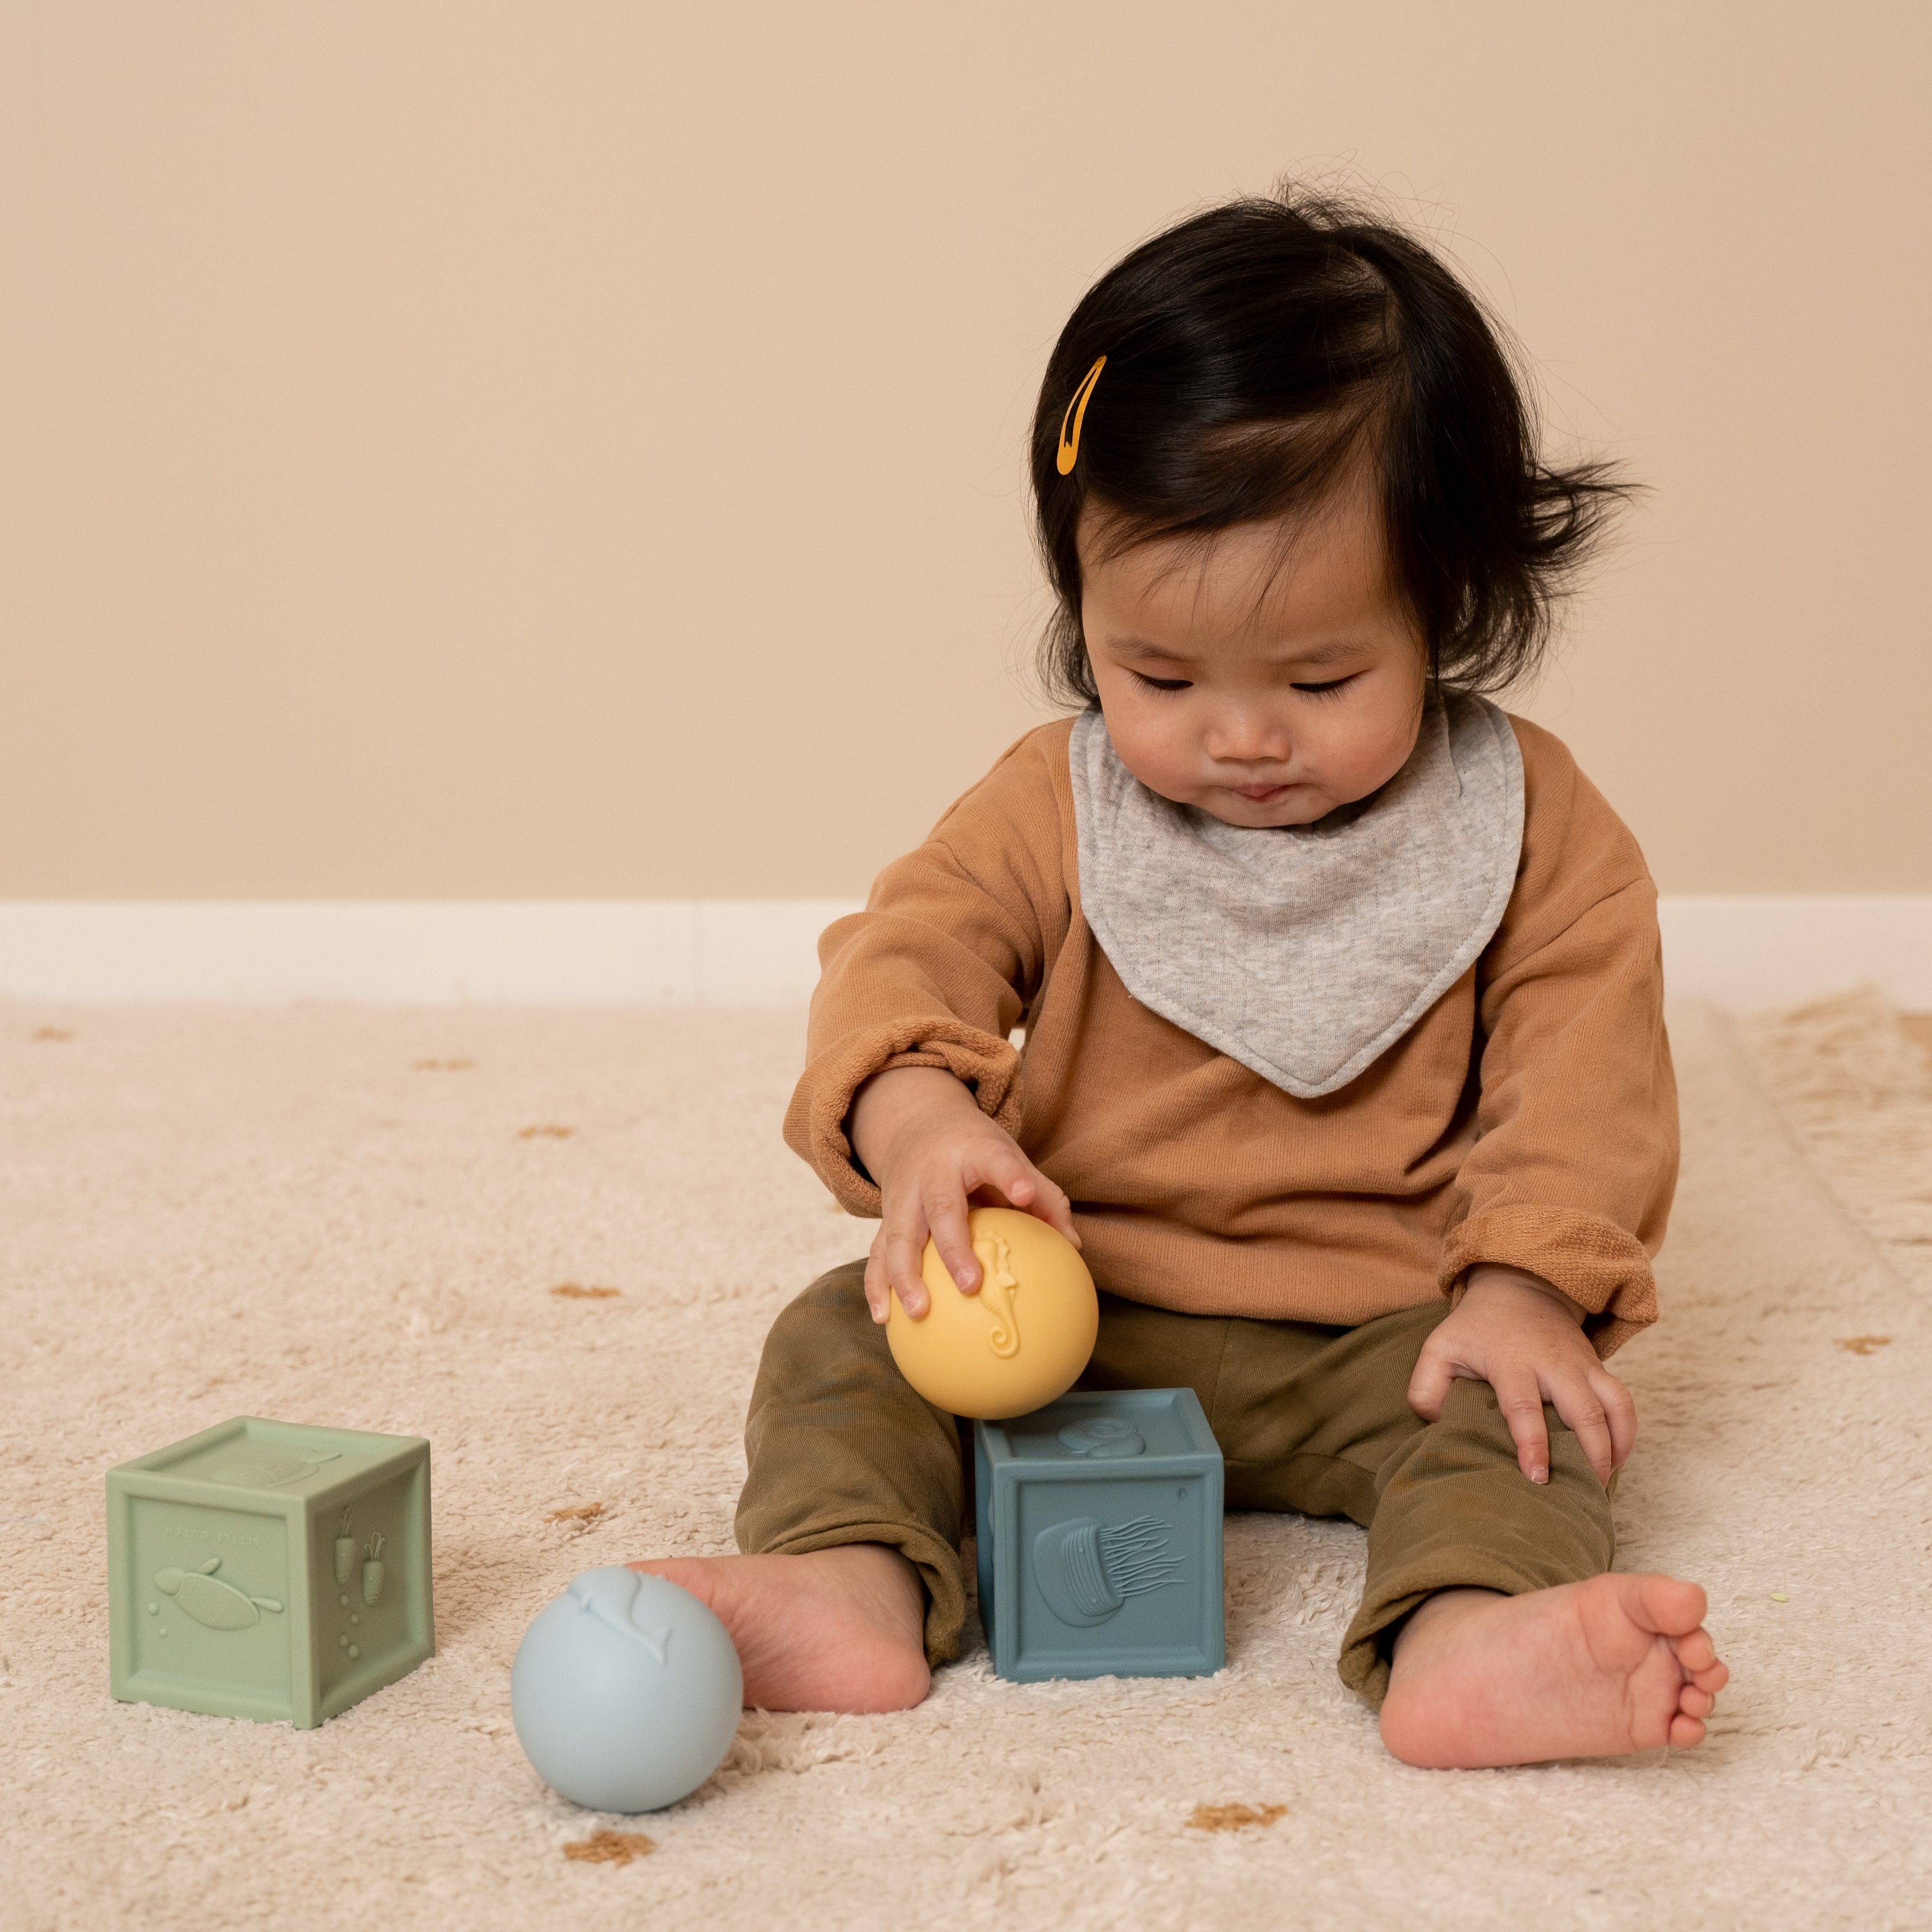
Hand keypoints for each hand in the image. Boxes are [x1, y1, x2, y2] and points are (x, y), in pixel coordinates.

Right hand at [848, 1065, 1079, 1323]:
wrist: (916, 1122)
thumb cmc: (974, 1150)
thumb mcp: (1009, 1157)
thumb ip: (1043, 1197)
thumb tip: (1073, 1245)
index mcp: (973, 1152)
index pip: (995, 1160)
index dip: (1010, 1176)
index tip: (1024, 1193)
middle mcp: (934, 1173)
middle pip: (940, 1209)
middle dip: (953, 1248)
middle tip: (970, 1284)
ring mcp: (904, 1195)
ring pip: (898, 1235)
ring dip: (904, 1275)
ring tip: (918, 1311)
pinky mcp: (885, 1215)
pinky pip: (877, 1252)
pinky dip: (876, 1284)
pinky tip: (884, 1318)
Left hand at [1408, 1265, 1634, 1486]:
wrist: (1519, 1288)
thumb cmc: (1476, 1328)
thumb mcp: (1440, 1348)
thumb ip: (1427, 1388)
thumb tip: (1438, 1426)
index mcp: (1512, 1361)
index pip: (1524, 1407)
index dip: (1533, 1444)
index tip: (1537, 1477)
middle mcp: (1554, 1364)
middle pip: (1584, 1411)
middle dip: (1590, 1455)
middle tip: (1584, 1492)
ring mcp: (1582, 1365)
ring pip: (1614, 1406)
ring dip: (1614, 1447)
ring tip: (1601, 1482)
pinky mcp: (1598, 1368)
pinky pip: (1624, 1402)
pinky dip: (1626, 1433)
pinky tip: (1616, 1460)